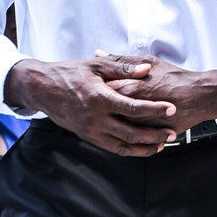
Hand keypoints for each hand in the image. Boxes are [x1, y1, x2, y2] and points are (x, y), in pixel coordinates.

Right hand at [7, 58, 177, 156]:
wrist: (43, 89)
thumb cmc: (70, 73)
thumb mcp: (96, 65)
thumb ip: (122, 67)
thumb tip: (146, 70)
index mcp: (99, 97)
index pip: (132, 107)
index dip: (154, 108)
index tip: (171, 107)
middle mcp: (95, 118)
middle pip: (131, 132)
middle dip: (154, 135)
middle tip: (173, 133)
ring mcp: (91, 131)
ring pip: (123, 146)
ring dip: (144, 148)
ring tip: (163, 145)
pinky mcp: (88, 137)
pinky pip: (112, 148)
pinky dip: (130, 151)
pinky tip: (143, 148)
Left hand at [93, 54, 216, 133]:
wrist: (198, 95)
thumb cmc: (173, 76)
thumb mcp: (147, 61)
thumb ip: (122, 60)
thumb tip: (99, 53)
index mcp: (130, 86)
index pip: (101, 89)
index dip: (90, 88)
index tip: (84, 86)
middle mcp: (132, 107)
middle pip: (105, 110)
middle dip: (96, 107)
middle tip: (88, 103)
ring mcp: (140, 122)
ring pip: (116, 125)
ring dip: (106, 122)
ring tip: (101, 116)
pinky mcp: (148, 133)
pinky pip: (129, 137)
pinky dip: (121, 133)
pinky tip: (116, 128)